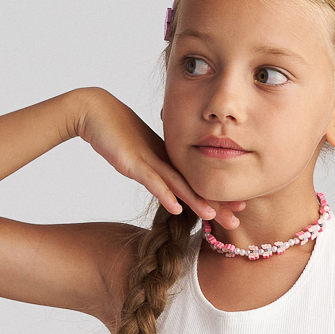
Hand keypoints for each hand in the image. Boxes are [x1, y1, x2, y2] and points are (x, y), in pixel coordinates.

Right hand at [73, 88, 243, 228]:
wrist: (95, 111)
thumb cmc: (116, 133)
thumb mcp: (139, 155)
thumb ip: (153, 169)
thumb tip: (168, 186)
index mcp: (168, 160)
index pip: (196, 182)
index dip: (217, 196)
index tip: (239, 209)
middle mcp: (163, 160)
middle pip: (193, 185)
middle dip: (215, 204)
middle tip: (237, 222)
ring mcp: (148, 160)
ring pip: (177, 184)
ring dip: (195, 201)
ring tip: (213, 216)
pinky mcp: (132, 162)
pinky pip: (151, 181)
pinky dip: (164, 194)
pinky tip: (177, 208)